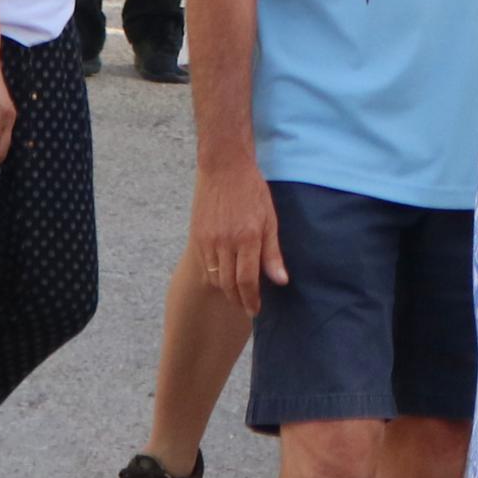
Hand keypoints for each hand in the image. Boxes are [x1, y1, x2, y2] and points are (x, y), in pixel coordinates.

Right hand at [195, 159, 285, 311]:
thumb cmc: (252, 191)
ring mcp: (208, 240)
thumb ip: (273, 253)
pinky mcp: (197, 236)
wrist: (224, 167)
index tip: (255, 310)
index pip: (247, 281)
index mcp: (247, 238)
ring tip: (237, 293)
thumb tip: (280, 281)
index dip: (251, 300)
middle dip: (238, 300)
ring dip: (226, 289)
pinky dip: (214, 275)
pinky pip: (204, 265)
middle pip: (229, 284)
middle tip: (247, 307)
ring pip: (215, 277)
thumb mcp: (270, 220)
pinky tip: (223, 275)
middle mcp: (225, 242)